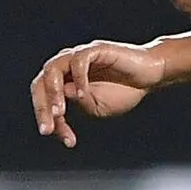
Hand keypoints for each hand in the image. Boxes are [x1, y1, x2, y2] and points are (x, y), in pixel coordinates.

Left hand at [30, 40, 164, 148]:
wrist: (150, 76)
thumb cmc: (124, 90)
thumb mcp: (97, 107)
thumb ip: (79, 104)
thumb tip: (61, 98)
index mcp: (63, 81)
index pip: (44, 99)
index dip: (50, 121)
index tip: (67, 140)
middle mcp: (67, 66)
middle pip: (40, 83)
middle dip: (42, 108)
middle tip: (48, 129)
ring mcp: (80, 56)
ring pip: (53, 68)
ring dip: (53, 93)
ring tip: (59, 112)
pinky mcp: (96, 49)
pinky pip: (79, 61)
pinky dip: (78, 78)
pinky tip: (83, 95)